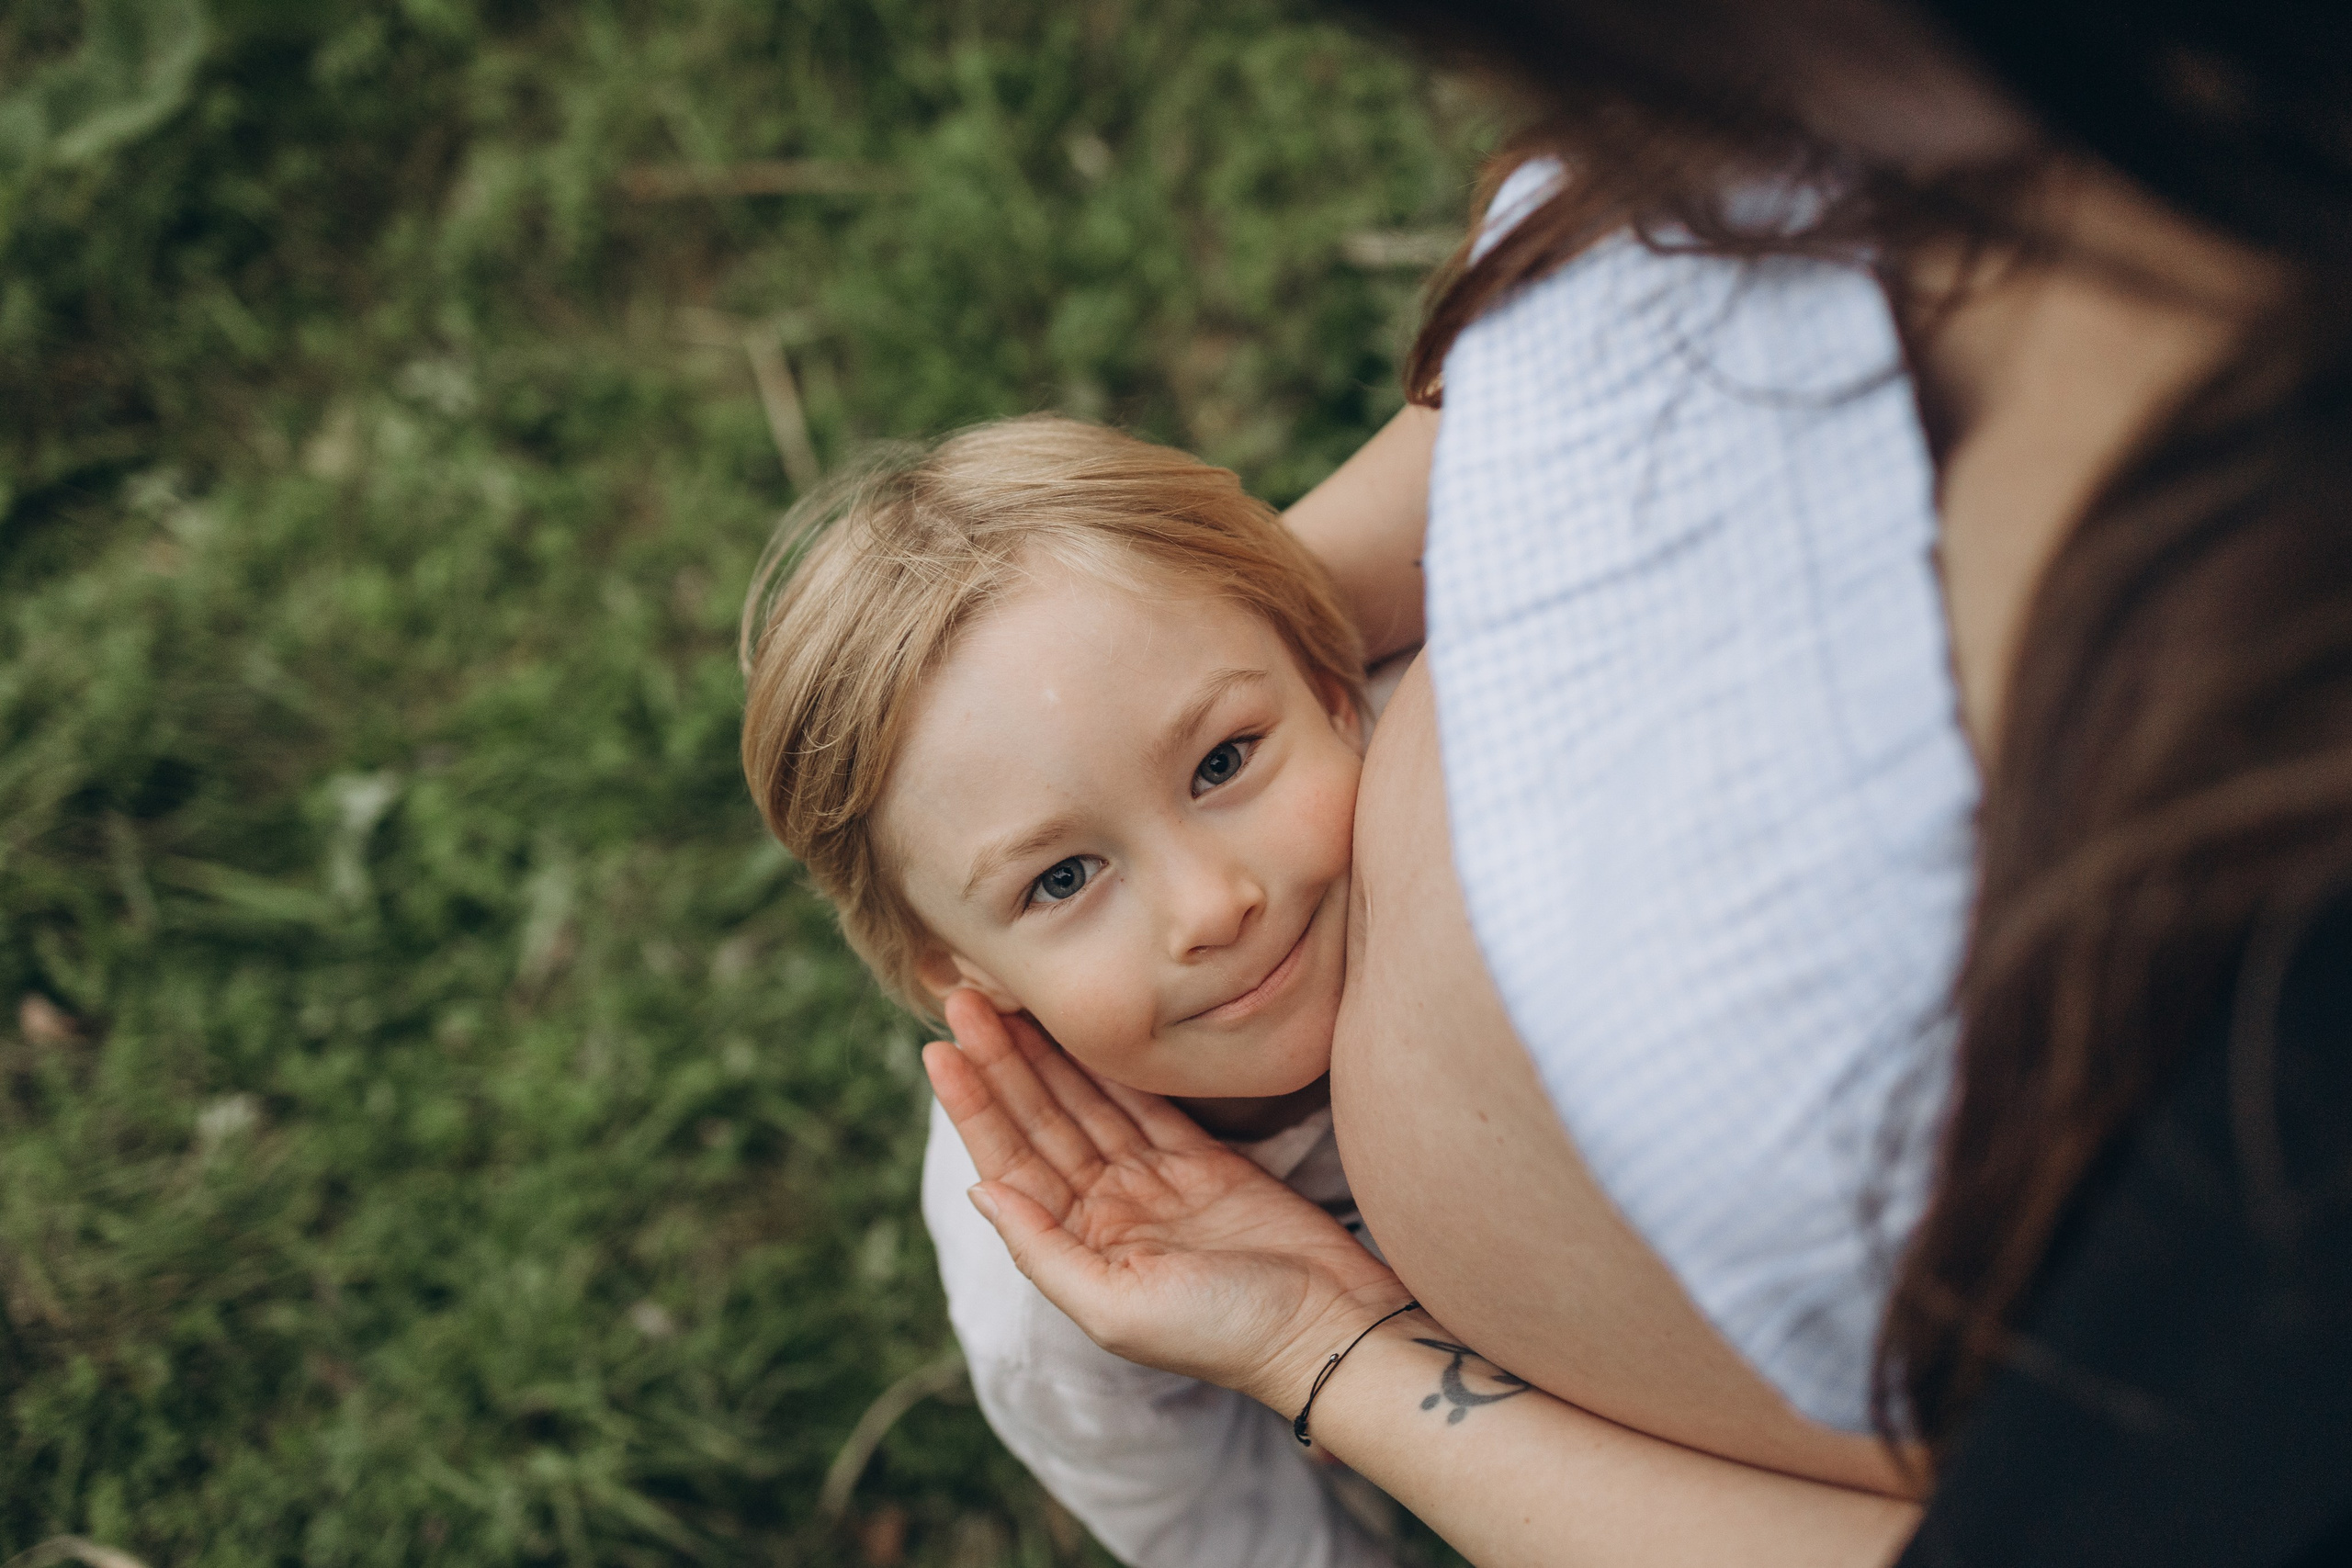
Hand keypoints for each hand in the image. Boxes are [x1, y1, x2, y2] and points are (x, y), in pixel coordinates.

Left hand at [925, 990, 1411, 1411]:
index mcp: (1078, 1248)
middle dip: (1001, 1064)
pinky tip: (1082, 1029)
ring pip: (1087, 1105)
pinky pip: (1144, 1103)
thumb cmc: (1222, 1333)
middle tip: (964, 1001)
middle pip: (1041, 1123)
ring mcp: (1154, 1184)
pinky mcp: (1203, 1162)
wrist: (1325, 1326)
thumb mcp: (1114, 1307)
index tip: (941, 1049)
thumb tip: (980, 1189)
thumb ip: (1043, 1250)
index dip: (974, 1106)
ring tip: (1006, 1002)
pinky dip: (1112, 1067)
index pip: (1010, 1164)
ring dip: (1046, 1056)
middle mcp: (1107, 1212)